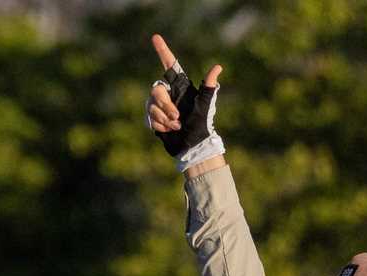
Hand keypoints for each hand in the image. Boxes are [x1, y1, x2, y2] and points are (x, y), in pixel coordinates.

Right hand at [147, 34, 223, 170]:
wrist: (191, 145)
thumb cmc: (201, 123)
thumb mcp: (206, 103)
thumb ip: (209, 86)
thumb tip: (217, 67)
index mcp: (181, 86)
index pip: (169, 65)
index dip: (162, 51)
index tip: (155, 38)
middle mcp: (169, 93)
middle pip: (157, 90)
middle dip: (165, 105)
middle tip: (177, 116)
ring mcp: (160, 106)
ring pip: (151, 105)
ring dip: (163, 118)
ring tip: (176, 125)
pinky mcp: (153, 118)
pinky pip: (149, 117)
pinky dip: (159, 125)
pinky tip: (170, 130)